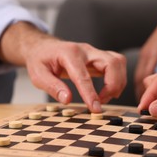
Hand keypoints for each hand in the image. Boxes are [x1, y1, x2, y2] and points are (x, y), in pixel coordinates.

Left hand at [0, 22, 126, 112]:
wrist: (43, 47)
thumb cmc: (40, 60)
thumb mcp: (38, 75)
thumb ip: (53, 87)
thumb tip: (67, 99)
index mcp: (69, 53)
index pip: (84, 76)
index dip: (91, 94)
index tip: (95, 109)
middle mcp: (86, 50)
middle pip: (111, 63)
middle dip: (113, 85)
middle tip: (101, 102)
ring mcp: (94, 52)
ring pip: (118, 62)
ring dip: (117, 82)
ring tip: (104, 98)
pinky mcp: (99, 58)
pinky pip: (117, 65)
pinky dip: (117, 79)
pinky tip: (108, 91)